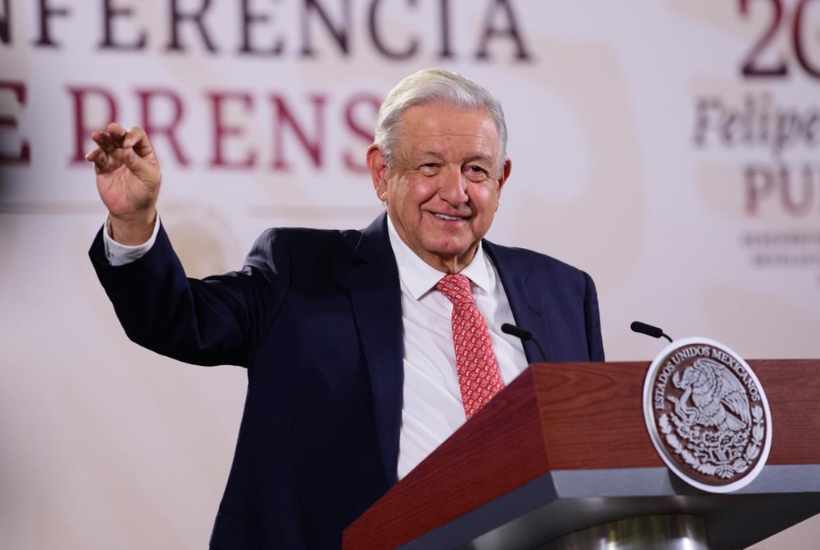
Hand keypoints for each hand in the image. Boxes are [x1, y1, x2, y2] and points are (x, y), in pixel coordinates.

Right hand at [87, 123, 160, 244]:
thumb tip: (125, 150)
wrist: (132, 211)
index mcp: (143, 152)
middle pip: (120, 136)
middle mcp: (128, 152)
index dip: (132, 137)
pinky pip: (97, 158)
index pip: (138, 136)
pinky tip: (91, 156)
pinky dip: (94, 155)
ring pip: (106, 144)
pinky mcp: (102, 168)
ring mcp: (114, 159)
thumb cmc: (145, 193)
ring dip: (101, 138)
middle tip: (112, 128)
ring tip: (96, 135)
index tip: (128, 145)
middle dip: (116, 131)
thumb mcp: (149, 179)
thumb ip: (138, 164)